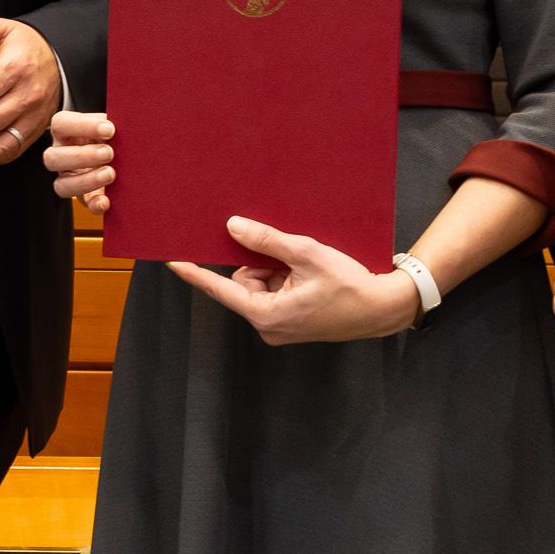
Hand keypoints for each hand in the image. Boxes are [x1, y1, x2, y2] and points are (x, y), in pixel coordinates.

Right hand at [44, 108, 114, 209]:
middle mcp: (60, 154)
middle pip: (52, 158)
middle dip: (82, 156)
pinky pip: (83, 204)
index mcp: (64, 131)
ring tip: (110, 173)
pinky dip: (94, 204)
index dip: (83, 126)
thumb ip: (110, 122)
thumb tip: (124, 123)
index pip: (60, 124)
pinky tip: (106, 200)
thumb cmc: (110, 132)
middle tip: (109, 153)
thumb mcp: (108, 123)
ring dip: (86, 181)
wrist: (119, 151)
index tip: (110, 129)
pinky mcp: (83, 197)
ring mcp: (68, 178)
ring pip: (61, 185)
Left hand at [169, 216, 422, 346]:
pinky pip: (274, 292)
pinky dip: (286, 277)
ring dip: (277, 269)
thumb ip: (267, 241)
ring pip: (260, 284)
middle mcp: (268, 326)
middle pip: (243, 281)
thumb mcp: (307, 255)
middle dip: (262, 263)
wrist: (383, 308)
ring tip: (307, 268)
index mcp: (266, 314)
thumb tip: (233, 227)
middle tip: (292, 258)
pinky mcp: (289, 323)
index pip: (220, 288)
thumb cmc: (350, 285)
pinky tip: (310, 275)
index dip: (194, 273)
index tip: (172, 261)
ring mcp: (278, 326)